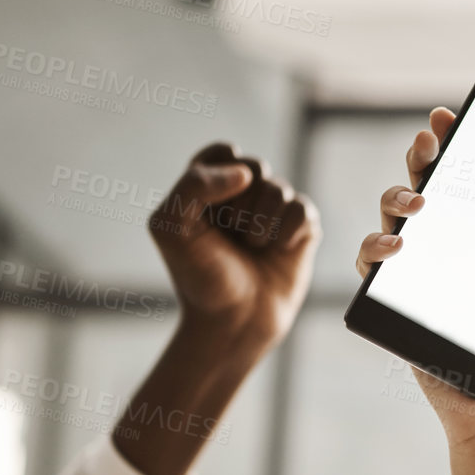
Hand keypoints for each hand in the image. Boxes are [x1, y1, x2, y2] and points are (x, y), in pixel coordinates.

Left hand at [150, 144, 319, 350]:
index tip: (207, 207)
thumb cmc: (200, 277)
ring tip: (252, 249)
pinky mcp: (301, 230)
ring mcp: (274, 212)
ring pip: (280, 188)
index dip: (219, 173)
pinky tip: (277, 251)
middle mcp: (243, 196)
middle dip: (241, 203)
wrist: (233, 323)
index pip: (223, 152)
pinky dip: (287, 232)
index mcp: (208, 189)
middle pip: (255, 166)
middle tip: (231, 234)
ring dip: (261, 223)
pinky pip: (303, 210)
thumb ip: (194, 185)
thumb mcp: (172, 228)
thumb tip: (245, 174)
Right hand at [356, 108, 474, 452]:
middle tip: (429, 140)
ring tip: (418, 201)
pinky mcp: (397, 304)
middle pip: (428, 188)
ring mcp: (421, 275)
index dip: (457, 145)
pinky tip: (395, 246)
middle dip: (423, 156)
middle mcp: (453, 251)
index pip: (471, 181)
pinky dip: (375, 248)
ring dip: (397, 196)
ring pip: (394, 219)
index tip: (452, 117)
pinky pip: (372, 267)